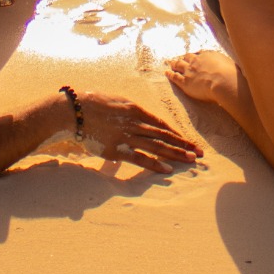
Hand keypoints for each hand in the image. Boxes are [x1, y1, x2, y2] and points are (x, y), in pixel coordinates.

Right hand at [78, 91, 202, 171]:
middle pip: (165, 135)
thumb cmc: (92, 105)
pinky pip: (140, 158)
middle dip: (183, 145)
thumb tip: (137, 121)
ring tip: (190, 160)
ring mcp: (127, 136)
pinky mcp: (117, 149)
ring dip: (175, 154)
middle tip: (199, 153)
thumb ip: (129, 113)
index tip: (188, 141)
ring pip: (157, 146)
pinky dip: (154, 164)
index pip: (162, 124)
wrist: (74, 111)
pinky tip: (168, 169)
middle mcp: (135, 123)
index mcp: (136, 110)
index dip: (176, 134)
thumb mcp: (116, 103)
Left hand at [165, 50, 238, 106]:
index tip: (195, 56)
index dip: (196, 56)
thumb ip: (228, 66)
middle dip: (184, 58)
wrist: (224, 82)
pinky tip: (166, 72)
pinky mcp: (185, 81)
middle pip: (188, 57)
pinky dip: (169, 74)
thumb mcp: (232, 66)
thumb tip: (232, 68)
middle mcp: (197, 61)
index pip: (200, 54)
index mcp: (209, 55)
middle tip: (181, 58)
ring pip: (179, 65)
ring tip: (170, 63)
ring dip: (174, 64)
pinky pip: (174, 76)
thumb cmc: (232, 75)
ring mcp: (190, 71)